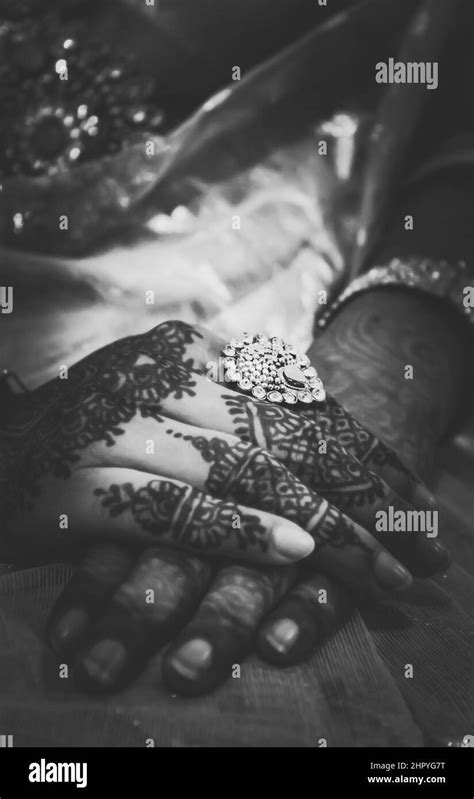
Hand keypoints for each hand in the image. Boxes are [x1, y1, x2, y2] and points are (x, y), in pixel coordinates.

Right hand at [39, 319, 449, 695]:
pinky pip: (180, 507)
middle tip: (420, 550)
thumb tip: (325, 424)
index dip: (368, 456)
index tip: (416, 503)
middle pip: (289, 440)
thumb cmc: (96, 428)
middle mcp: (163, 377)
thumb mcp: (171, 396)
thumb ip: (236, 402)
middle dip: (365, 500)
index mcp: (188, 349)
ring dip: (326, 528)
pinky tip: (294, 552)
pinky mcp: (90, 483)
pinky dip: (240, 529)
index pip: (302, 404)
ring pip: (250, 474)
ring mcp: (126, 425)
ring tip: (382, 570)